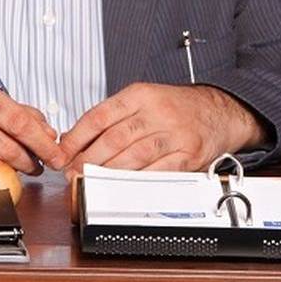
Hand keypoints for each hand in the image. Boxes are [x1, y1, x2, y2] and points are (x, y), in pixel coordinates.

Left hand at [59, 83, 269, 174]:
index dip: (77, 137)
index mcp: (140, 94)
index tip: (62, 152)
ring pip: (134, 156)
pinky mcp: (188, 154)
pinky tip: (122, 187)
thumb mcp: (143, 100)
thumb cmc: (175, 108)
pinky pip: (159, 171)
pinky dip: (137, 181)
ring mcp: (174, 133)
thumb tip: (72, 138)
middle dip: (87, 159)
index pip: (100, 115)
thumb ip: (111, 117)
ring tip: (89, 182)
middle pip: (114, 138)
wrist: (218, 110)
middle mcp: (157, 111)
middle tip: (71, 173)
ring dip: (107, 173)